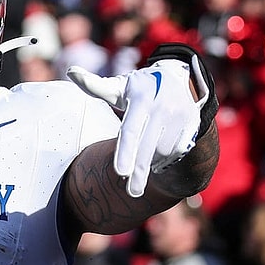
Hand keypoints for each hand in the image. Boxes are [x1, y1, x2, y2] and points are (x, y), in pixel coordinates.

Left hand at [67, 57, 209, 196]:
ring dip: (150, 162)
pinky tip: (157, 157)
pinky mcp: (193, 124)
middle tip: (131, 192)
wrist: (179, 77)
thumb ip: (94, 85)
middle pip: (147, 147)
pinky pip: (177, 151)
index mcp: (141, 98)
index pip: (130, 131)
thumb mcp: (118, 86)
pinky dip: (165, 159)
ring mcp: (180, 116)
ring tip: (141, 161)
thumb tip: (70, 72)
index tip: (120, 172)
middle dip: (139, 172)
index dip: (124, 152)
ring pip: (162, 151)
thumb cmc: (139, 88)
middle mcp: (163, 106)